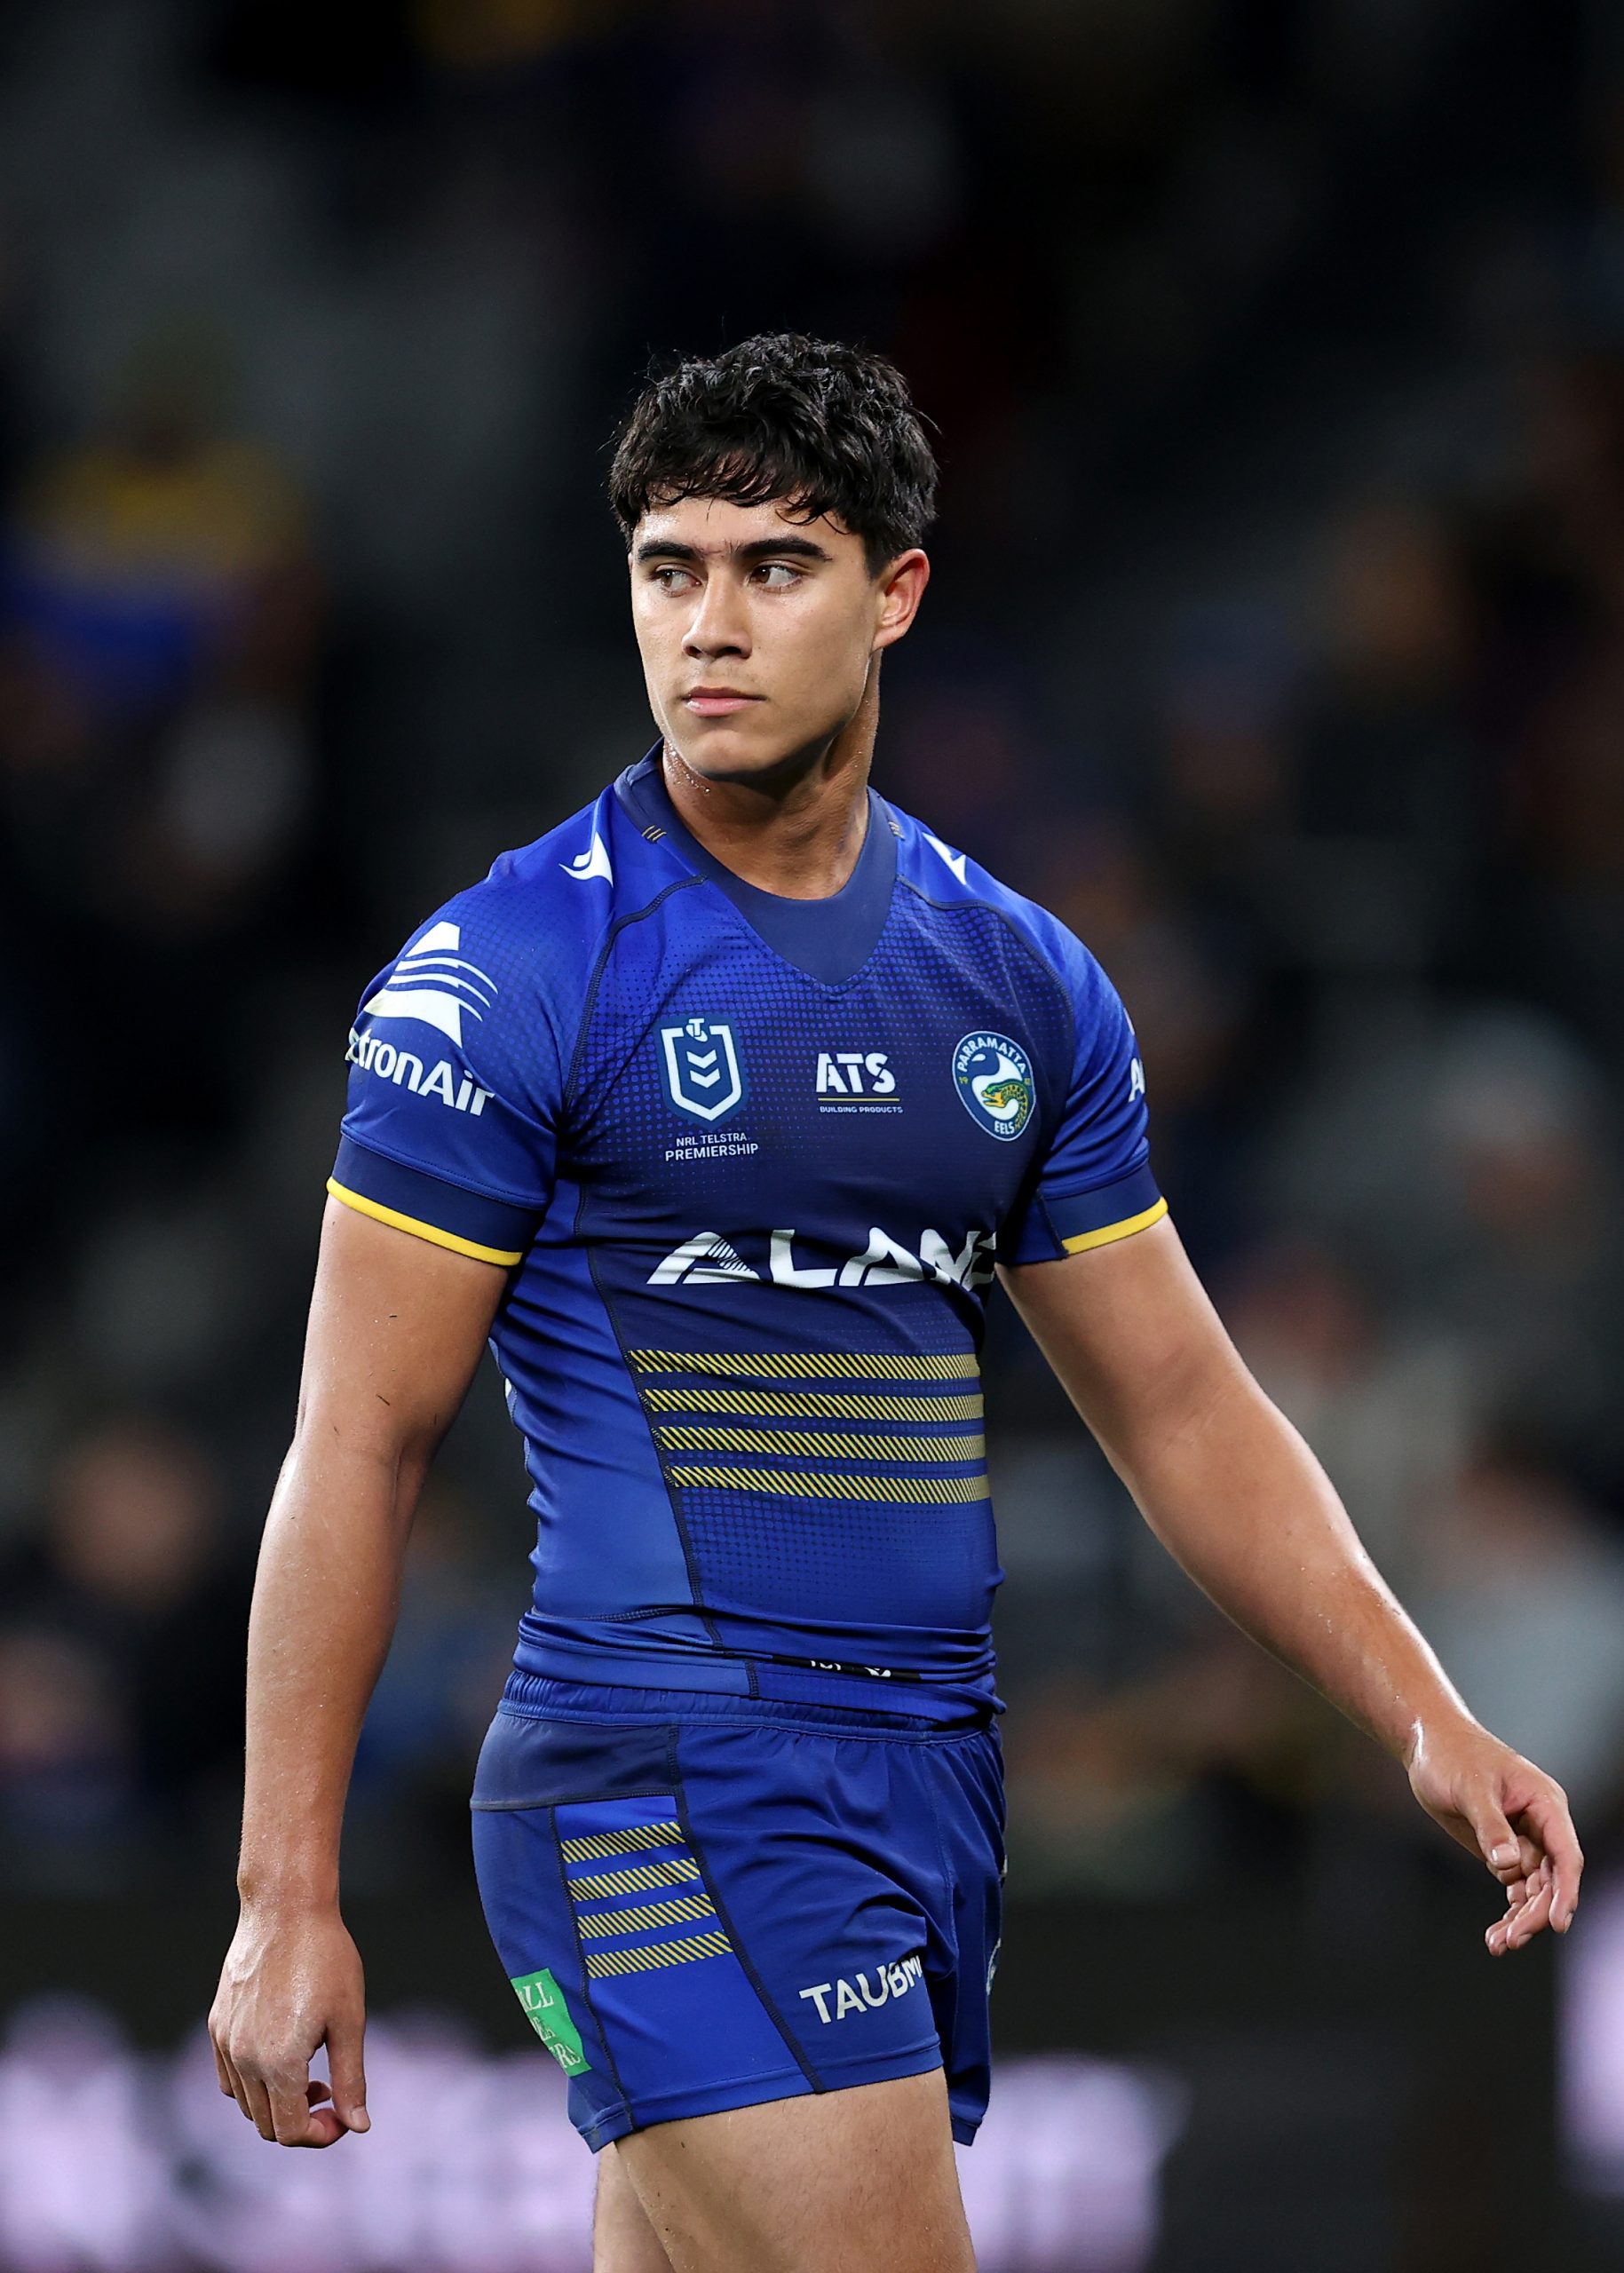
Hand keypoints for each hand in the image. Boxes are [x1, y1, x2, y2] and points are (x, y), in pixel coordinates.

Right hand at [209, 1903, 369, 2146]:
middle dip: (302, 2121)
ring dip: (278, 2103)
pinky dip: (254, 2083)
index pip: (291, 2132)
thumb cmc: (326, 1959)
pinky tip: (281, 2055)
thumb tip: (359, 2126)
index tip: (344, 2115)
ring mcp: (225, 2042)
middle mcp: (244, 2060)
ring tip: (310, 2070)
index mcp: (279, 2064)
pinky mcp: (217, 2024)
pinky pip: (229, 2076)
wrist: (286, 1908)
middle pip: (267, 2125)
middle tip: (331, 2091)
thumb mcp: (349, 2021)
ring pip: (247, 2104)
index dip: (322, 2135)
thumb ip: (351, 2079)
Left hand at [1405, 1719, 1582, 1954]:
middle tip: (1512, 1939)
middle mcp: (1541, 1825)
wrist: (1428, 1745)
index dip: (1565, 1891)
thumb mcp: (1470, 1787)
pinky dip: (1509, 1911)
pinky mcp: (1504, 1851)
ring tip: (1498, 1944)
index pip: (1566, 1854)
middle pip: (1551, 1880)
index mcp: (1545, 1803)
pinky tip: (1495, 1936)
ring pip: (1535, 1889)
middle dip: (1536, 1912)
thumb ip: (1491, 1825)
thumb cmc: (1452, 1756)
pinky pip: (1516, 1887)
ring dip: (1521, 1918)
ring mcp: (1524, 1840)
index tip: (1557, 1923)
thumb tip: (1509, 1864)